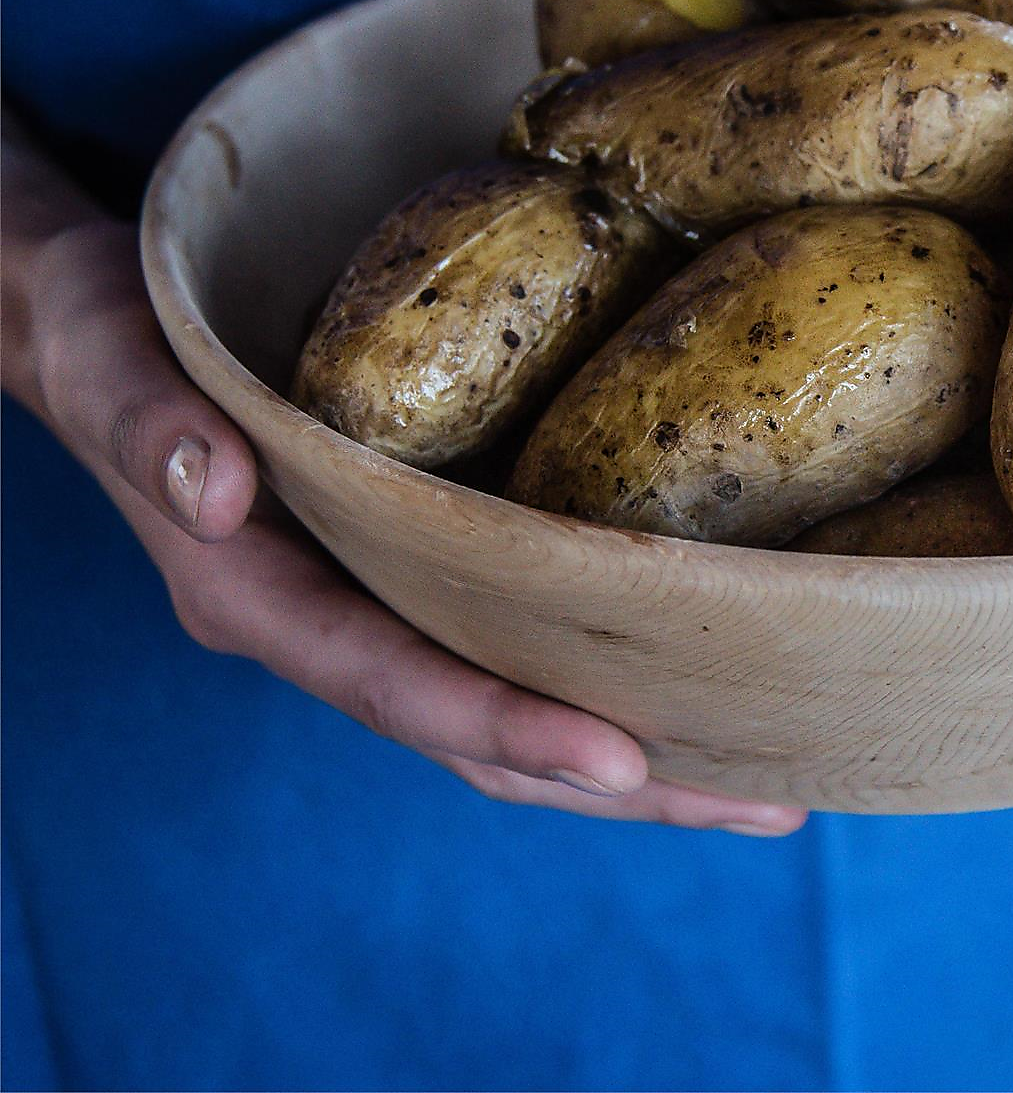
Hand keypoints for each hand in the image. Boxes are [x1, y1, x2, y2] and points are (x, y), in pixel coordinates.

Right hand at [3, 149, 804, 832]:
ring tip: (770, 785)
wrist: (114, 335)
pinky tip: (703, 684)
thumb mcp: (113, 362)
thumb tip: (216, 487)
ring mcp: (382, 612)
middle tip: (762, 805)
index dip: (507, 728)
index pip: (397, 686)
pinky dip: (607, 682)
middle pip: (483, 741)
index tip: (625, 759)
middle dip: (619, 786)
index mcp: (262, 599)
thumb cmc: (115, 338)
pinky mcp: (421, 574)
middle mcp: (333, 628)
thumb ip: (152, 429)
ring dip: (637, 764)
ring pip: (515, 714)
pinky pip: (519, 649)